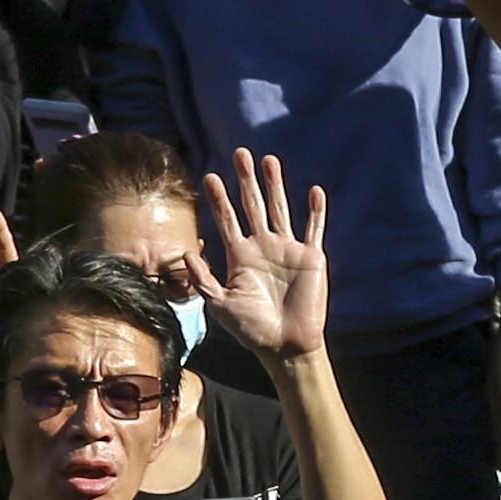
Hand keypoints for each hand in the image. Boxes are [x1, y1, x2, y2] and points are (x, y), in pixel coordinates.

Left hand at [186, 148, 334, 361]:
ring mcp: (288, 250)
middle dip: (246, 180)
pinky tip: (314, 191)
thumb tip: (185, 251)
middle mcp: (263, 247)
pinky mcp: (311, 257)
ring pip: (281, 209)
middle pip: (253, 205)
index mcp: (240, 257)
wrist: (286, 346)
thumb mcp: (220, 305)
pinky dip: (316, 211)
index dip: (218, 199)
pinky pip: (314, 229)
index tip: (209, 176)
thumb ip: (203, 279)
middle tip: (239, 153)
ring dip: (276, 185)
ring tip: (269, 160)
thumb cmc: (252, 330)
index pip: (227, 220)